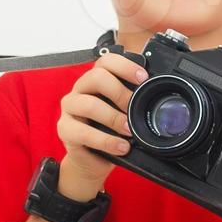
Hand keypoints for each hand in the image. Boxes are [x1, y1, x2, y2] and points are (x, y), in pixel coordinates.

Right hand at [54, 51, 147, 200]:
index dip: (125, 66)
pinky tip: (121, 147)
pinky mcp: (65, 129)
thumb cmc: (109, 132)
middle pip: (96, 77)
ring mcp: (70, 108)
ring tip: (129, 130)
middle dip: (120, 93)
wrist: (91, 159)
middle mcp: (80, 90)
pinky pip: (84, 132)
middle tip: (133, 108)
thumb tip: (157, 96)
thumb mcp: (123, 113)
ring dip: (114, 118)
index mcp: (95, 80)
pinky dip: (106, 141)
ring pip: (89, 104)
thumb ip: (132, 101)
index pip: (106, 61)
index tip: (143, 78)